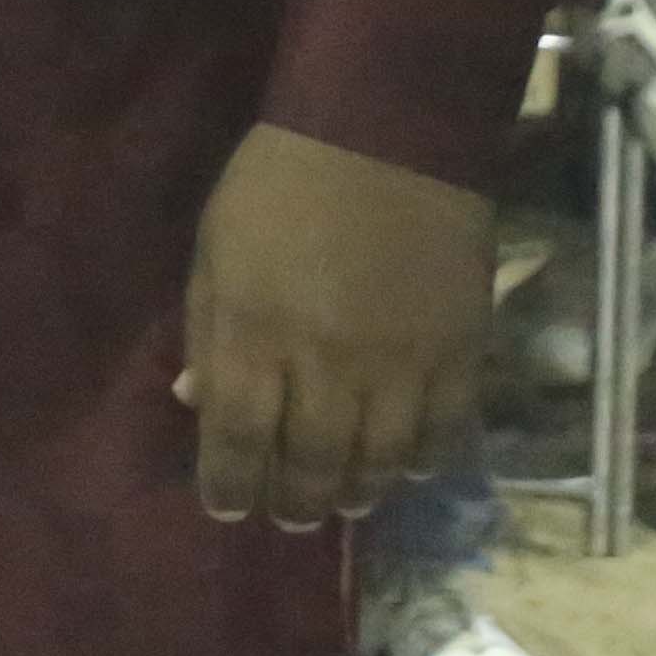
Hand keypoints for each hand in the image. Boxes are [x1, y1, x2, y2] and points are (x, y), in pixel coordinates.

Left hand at [176, 121, 492, 526]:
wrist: (385, 137)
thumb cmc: (278, 185)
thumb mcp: (214, 248)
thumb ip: (206, 329)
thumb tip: (196, 401)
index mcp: (252, 332)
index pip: (236, 439)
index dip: (229, 485)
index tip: (227, 508)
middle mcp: (324, 362)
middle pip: (309, 464)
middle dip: (293, 502)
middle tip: (289, 517)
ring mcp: (399, 364)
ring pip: (380, 462)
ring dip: (357, 491)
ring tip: (343, 500)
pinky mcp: (460, 356)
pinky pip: (444, 434)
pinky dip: (423, 461)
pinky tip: (407, 467)